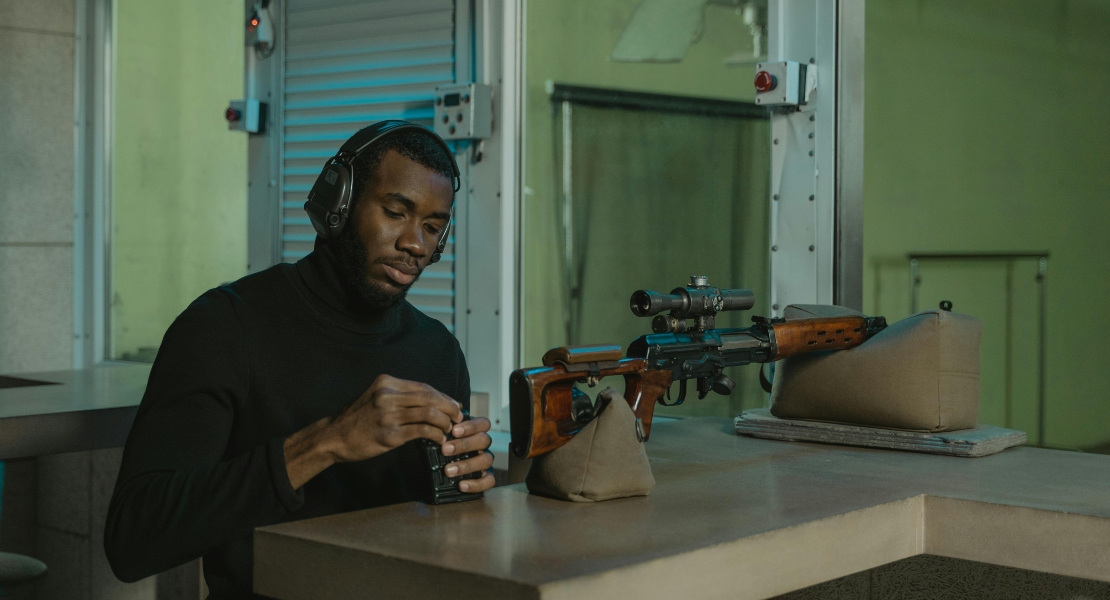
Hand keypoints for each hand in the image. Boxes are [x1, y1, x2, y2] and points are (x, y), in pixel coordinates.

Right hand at [326, 374, 463, 462]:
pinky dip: (436, 434)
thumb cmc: (358, 419)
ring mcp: (388, 414)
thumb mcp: (376, 398)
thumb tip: (431, 401)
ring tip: (451, 429)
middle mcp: (388, 395)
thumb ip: (399, 396)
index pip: (424, 387)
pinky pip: (422, 431)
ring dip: (445, 421)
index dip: (443, 396)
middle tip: (459, 417)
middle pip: (430, 397)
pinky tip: (439, 439)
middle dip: (449, 407)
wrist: (334, 436)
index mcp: (386, 382)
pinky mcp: (389, 433)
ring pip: (429, 412)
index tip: (455, 405)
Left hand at [442, 417, 495, 492]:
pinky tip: (461, 485)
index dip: (471, 426)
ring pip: (486, 460)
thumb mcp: (441, 438)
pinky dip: (476, 484)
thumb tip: (436, 426)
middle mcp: (482, 446)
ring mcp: (485, 461)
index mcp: (475, 432)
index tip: (454, 431)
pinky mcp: (486, 478)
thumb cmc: (440, 450)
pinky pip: (489, 481)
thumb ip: (442, 431)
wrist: (432, 474)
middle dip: (464, 445)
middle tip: (445, 450)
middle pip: (484, 440)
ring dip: (467, 465)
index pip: (483, 424)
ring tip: (448, 470)